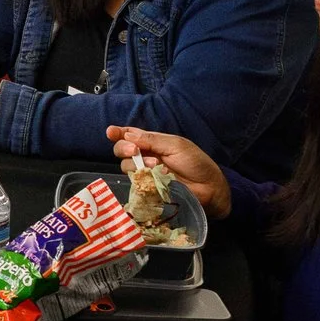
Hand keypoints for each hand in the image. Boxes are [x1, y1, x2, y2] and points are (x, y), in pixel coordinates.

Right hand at [105, 126, 229, 218]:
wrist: (209, 187)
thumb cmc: (196, 162)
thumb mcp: (175, 145)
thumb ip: (151, 140)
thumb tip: (127, 135)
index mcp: (152, 142)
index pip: (130, 134)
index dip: (118, 133)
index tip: (111, 132)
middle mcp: (146, 156)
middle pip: (122, 150)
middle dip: (123, 147)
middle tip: (134, 150)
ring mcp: (146, 172)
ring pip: (125, 166)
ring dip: (136, 163)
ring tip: (154, 165)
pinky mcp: (147, 188)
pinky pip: (134, 182)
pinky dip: (140, 178)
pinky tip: (152, 177)